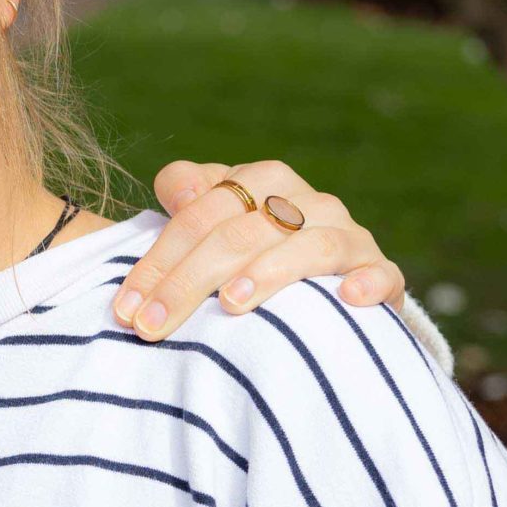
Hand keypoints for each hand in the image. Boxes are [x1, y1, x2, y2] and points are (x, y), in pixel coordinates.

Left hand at [114, 160, 406, 340]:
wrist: (327, 279)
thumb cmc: (251, 248)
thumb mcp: (214, 217)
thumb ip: (187, 196)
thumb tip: (181, 194)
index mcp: (261, 180)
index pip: (197, 215)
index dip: (156, 262)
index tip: (124, 310)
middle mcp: (306, 201)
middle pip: (239, 233)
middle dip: (187, 282)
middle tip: (152, 327)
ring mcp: (347, 235)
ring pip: (306, 246)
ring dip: (268, 273)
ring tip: (231, 305)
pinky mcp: (381, 271)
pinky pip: (381, 273)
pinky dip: (367, 281)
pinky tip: (347, 298)